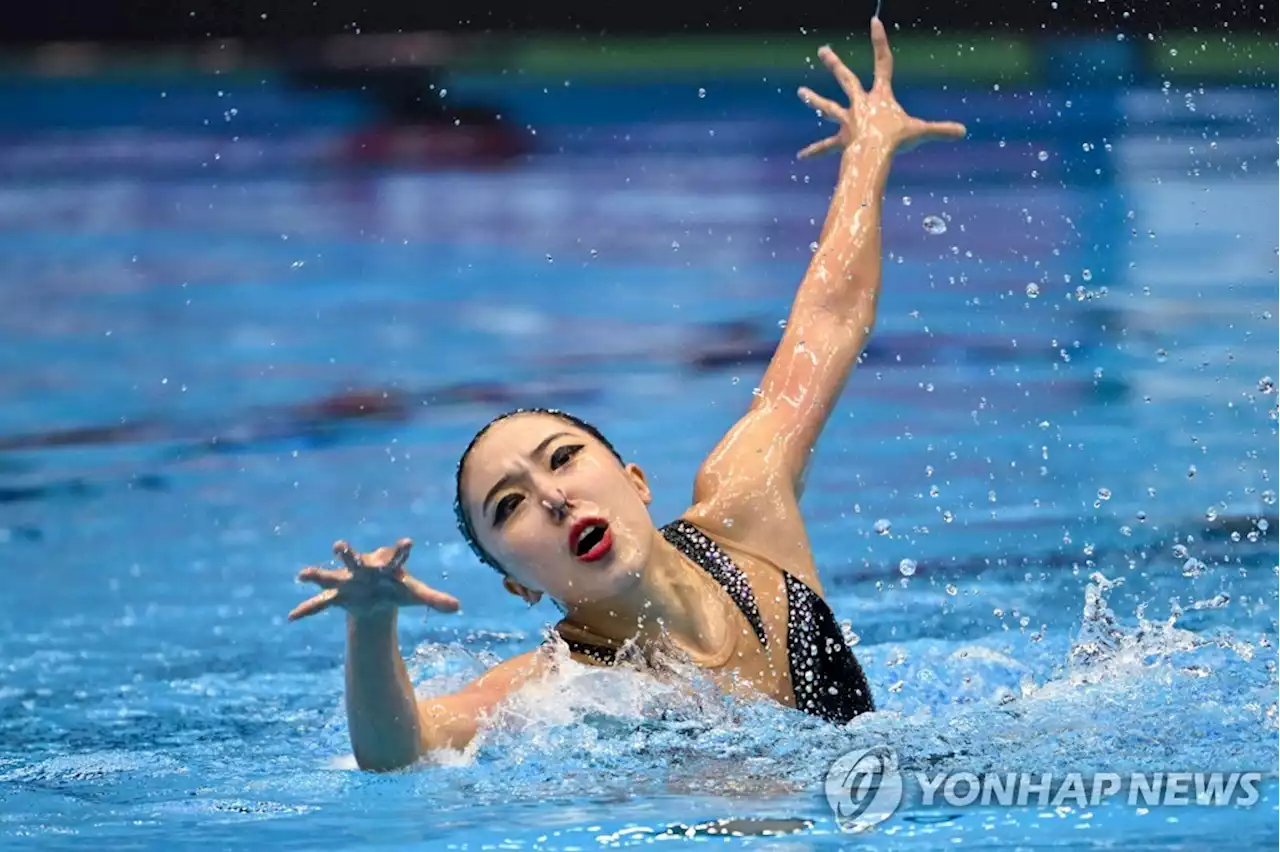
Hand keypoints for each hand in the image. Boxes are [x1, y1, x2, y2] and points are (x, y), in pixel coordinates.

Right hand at [288, 538, 460, 620]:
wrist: (377, 596)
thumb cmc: (396, 589)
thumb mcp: (415, 595)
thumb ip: (434, 598)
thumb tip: (457, 607)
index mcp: (385, 566)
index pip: (395, 556)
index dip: (401, 549)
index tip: (408, 541)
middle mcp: (362, 569)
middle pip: (354, 559)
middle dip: (347, 553)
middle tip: (339, 545)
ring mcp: (346, 581)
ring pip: (330, 576)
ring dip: (318, 574)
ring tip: (303, 574)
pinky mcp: (336, 596)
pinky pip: (319, 603)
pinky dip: (307, 609)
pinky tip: (293, 617)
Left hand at [796, 17, 965, 158]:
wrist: (872, 154)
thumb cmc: (896, 140)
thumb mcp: (921, 132)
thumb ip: (941, 130)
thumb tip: (963, 131)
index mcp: (880, 96)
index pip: (883, 62)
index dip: (880, 41)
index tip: (874, 21)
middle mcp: (860, 104)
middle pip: (846, 79)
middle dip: (834, 64)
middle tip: (822, 50)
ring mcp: (848, 120)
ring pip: (827, 107)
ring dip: (814, 99)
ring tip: (800, 92)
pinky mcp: (841, 139)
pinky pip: (825, 146)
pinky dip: (814, 151)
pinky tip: (801, 156)